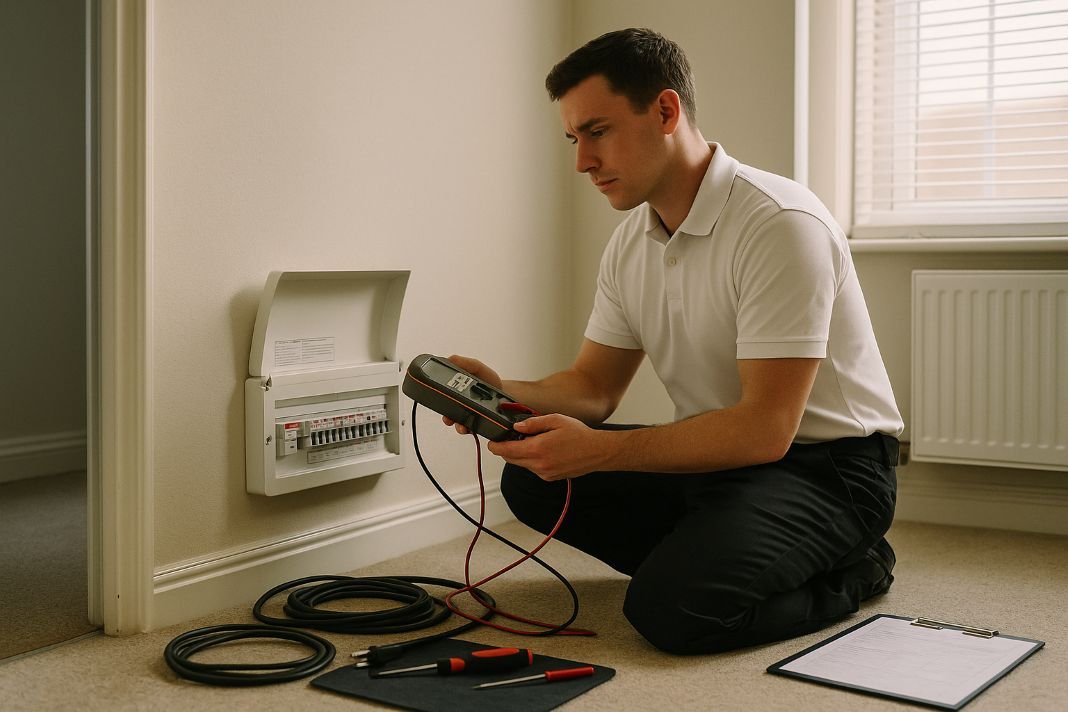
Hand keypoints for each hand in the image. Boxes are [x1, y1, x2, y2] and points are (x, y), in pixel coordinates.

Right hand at [441, 354, 503, 434]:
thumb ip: (466, 363)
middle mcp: (460, 403)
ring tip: (461, 426)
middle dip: (446, 417)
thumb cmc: (489, 380)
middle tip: (448, 418)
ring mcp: (468, 414)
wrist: (505, 392)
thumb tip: (450, 359)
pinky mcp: (477, 422)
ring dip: (457, 426)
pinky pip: (470, 429)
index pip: (442, 395)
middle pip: (447, 412)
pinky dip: (469, 430)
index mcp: (457, 390)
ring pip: (458, 423)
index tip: (438, 399)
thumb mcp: (477, 368)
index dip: (437, 397)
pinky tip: (471, 428)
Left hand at [487, 414, 606, 480]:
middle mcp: (539, 464)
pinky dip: (531, 460)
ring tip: (531, 441)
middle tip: (509, 437)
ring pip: (521, 464)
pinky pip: (532, 468)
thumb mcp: (555, 420)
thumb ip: (533, 423)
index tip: (492, 442)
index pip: (507, 451)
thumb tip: (516, 426)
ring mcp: (544, 473)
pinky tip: (542, 450)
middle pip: (511, 459)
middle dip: (506, 450)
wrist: (597, 452)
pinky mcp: (549, 477)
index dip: (496, 446)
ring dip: (520, 454)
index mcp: (538, 448)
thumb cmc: (579, 434)